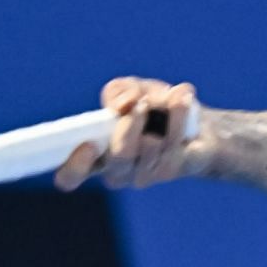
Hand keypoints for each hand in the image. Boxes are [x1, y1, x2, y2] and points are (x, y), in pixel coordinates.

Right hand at [53, 76, 201, 191]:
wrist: (197, 124)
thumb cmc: (155, 109)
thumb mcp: (131, 90)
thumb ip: (119, 91)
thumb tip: (123, 104)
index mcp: (94, 154)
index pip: (70, 177)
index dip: (74, 167)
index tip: (89, 144)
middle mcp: (116, 171)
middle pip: (118, 159)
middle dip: (129, 127)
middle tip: (140, 104)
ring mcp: (144, 175)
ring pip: (149, 147)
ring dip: (162, 113)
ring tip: (172, 95)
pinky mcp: (171, 170)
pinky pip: (173, 143)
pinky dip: (179, 114)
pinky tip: (183, 99)